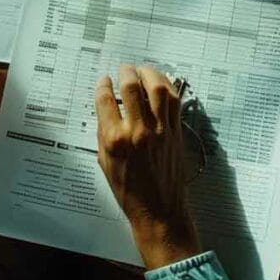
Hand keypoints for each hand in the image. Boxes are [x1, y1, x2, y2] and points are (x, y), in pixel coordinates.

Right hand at [95, 64, 200, 269]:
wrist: (158, 210)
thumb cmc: (130, 191)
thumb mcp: (105, 162)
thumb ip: (104, 133)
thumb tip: (105, 110)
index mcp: (115, 140)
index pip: (105, 100)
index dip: (103, 85)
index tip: (104, 80)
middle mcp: (138, 132)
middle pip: (131, 88)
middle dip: (125, 72)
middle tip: (123, 69)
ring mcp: (160, 131)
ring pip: (157, 89)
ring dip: (149, 73)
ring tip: (142, 70)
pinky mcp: (176, 133)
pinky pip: (174, 102)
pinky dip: (167, 87)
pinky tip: (161, 84)